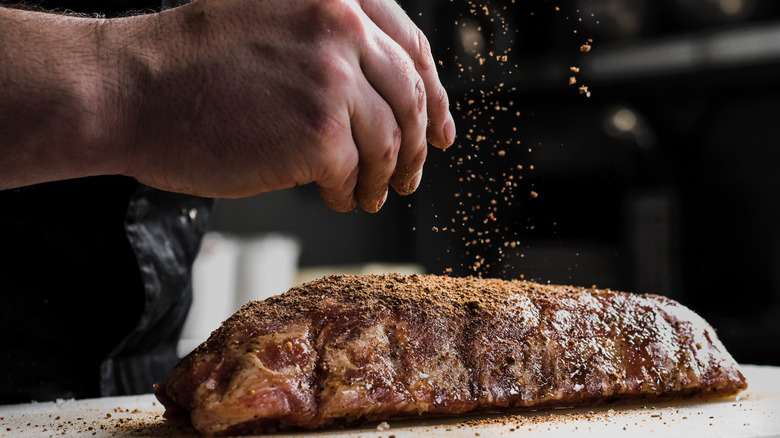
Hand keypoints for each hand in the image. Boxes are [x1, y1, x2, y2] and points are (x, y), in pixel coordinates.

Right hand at [108, 0, 454, 211]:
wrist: (131, 91)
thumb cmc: (189, 64)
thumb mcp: (274, 20)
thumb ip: (333, 46)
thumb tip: (386, 93)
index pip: (411, 48)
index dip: (435, 94)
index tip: (442, 129)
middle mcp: (342, 27)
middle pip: (412, 97)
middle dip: (420, 144)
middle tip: (414, 174)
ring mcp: (333, 79)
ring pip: (392, 142)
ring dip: (387, 176)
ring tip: (371, 194)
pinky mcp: (319, 134)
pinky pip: (356, 172)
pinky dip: (352, 191)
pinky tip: (339, 197)